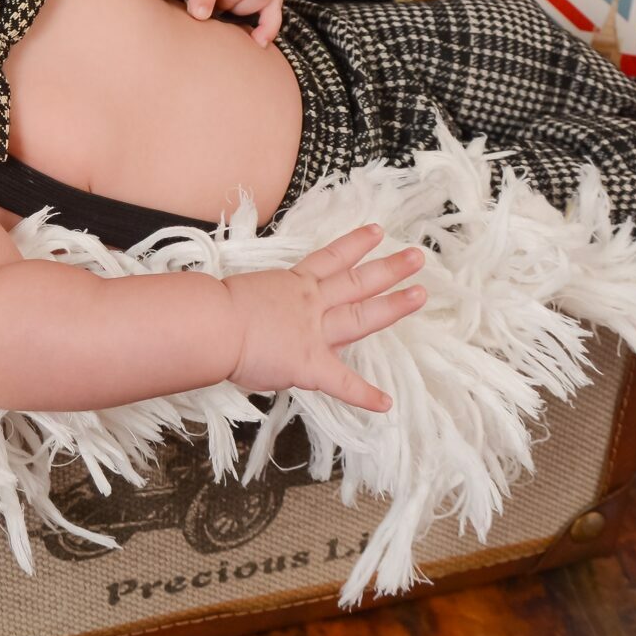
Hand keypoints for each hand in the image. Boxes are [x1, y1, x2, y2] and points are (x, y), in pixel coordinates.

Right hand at [222, 225, 426, 411]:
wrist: (214, 324)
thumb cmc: (215, 307)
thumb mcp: (243, 293)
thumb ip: (262, 302)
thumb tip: (261, 316)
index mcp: (293, 284)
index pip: (330, 260)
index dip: (355, 245)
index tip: (377, 232)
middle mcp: (310, 302)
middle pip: (358, 281)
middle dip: (390, 269)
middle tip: (417, 257)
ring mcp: (314, 332)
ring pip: (361, 314)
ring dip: (393, 305)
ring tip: (421, 294)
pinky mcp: (310, 364)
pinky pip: (342, 383)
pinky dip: (363, 395)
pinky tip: (384, 403)